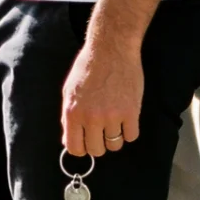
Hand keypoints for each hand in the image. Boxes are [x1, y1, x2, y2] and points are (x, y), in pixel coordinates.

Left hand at [61, 32, 142, 158]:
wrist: (111, 48)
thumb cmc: (88, 67)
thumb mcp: (69, 91)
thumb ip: (68, 118)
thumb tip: (69, 141)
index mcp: (73, 113)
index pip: (75, 148)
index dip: (82, 147)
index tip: (87, 140)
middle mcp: (91, 118)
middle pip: (96, 150)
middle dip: (99, 143)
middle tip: (102, 129)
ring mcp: (112, 116)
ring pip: (115, 145)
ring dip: (115, 137)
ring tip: (115, 121)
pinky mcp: (131, 112)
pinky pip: (131, 136)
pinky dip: (129, 130)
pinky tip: (126, 117)